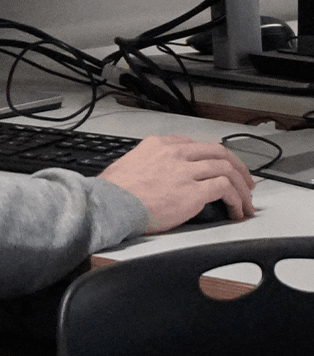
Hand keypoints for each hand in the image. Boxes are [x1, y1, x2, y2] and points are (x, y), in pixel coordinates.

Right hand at [98, 134, 256, 233]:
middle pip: (218, 152)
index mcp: (158, 145)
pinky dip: (236, 200)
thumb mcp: (130, 163)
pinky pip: (225, 189)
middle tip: (245, 181)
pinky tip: (236, 210)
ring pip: (226, 169)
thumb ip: (149, 162)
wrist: (110, 202)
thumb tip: (157, 174)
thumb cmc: (114, 190)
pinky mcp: (192, 191)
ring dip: (241, 186)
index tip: (219, 167)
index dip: (213, 157)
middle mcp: (175, 153)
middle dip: (237, 167)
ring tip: (246, 201)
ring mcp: (185, 171)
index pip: (195, 144)